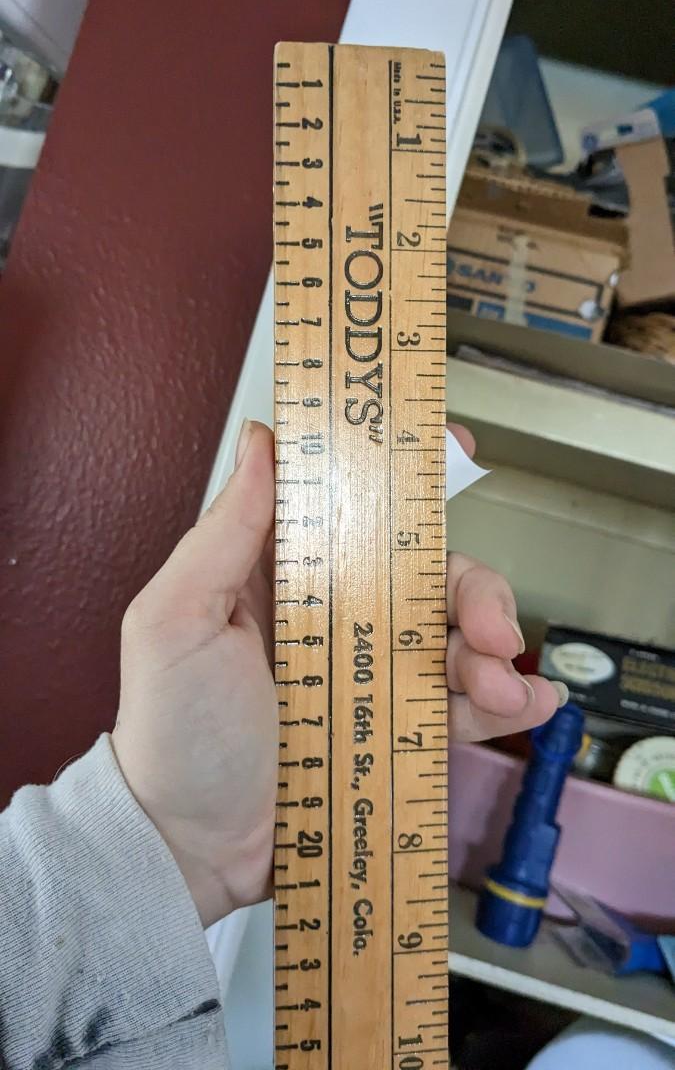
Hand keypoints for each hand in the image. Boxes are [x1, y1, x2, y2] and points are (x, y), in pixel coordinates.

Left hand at [112, 419, 560, 927]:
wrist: (190, 848)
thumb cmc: (171, 731)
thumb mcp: (176, 618)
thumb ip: (224, 531)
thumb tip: (264, 440)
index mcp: (284, 574)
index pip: (355, 506)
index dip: (407, 477)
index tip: (455, 451)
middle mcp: (335, 613)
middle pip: (426, 573)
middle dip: (472, 589)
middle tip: (489, 625)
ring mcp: (369, 671)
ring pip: (454, 634)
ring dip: (494, 650)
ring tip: (502, 686)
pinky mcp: (393, 727)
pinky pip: (461, 703)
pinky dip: (507, 698)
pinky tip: (529, 704)